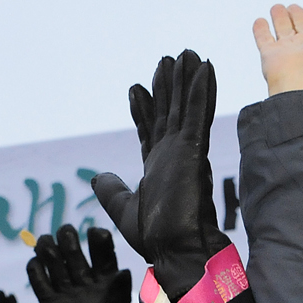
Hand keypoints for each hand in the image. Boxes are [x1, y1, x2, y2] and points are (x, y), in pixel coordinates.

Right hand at [28, 224, 132, 302]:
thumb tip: (123, 270)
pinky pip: (38, 280)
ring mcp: (67, 290)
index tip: (94, 234)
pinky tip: (37, 263)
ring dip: (48, 247)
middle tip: (66, 233)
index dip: (98, 239)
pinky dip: (35, 268)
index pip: (102, 251)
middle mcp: (86, 281)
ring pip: (54, 260)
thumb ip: (121, 288)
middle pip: (73, 251)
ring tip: (46, 243)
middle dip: (68, 237)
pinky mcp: (50, 302)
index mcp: (106, 279)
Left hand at [91, 49, 229, 298]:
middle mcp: (173, 155)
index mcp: (158, 167)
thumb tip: (97, 177)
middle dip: (166, 86)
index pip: (150, 130)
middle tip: (165, 59)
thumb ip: (110, 190)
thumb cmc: (155, 237)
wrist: (175, 249)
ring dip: (186, 80)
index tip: (136, 89)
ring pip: (185, 106)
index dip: (142, 109)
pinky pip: (198, 114)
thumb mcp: (122, 209)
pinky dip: (201, 90)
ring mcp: (184, 150)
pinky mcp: (194, 150)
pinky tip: (204, 68)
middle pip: (169, 112)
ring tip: (186, 53)